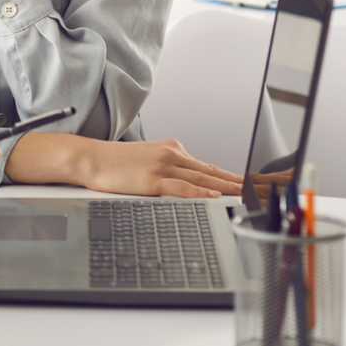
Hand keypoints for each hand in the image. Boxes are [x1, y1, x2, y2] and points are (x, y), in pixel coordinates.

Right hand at [71, 138, 243, 198]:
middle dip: (234, 182)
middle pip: (210, 171)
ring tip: (243, 195)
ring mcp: (162, 166)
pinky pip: (182, 187)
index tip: (244, 184)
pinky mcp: (152, 179)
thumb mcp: (146, 160)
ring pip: (201, 179)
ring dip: (225, 188)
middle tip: (255, 190)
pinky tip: (213, 196)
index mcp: (171, 149)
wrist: (90, 158)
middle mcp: (171, 154)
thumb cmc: (114, 163)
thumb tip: (185, 184)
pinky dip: (200, 192)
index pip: (206, 166)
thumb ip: (167, 169)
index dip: (228, 176)